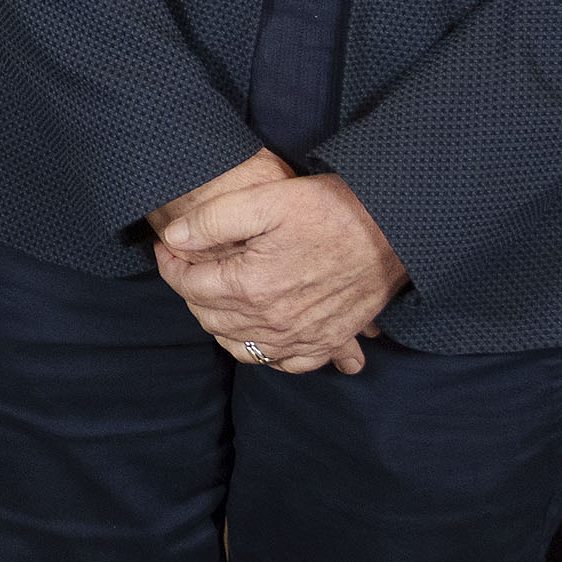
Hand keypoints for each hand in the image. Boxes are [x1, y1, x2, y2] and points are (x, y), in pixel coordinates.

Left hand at [154, 152, 401, 372]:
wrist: (396, 229)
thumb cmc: (334, 209)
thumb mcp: (269, 199)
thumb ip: (214, 220)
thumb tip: (174, 238)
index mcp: (252, 286)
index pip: (190, 286)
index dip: (170, 265)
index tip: (166, 247)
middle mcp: (273, 322)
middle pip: (209, 317)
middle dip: (190, 291)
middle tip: (189, 265)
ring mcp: (301, 338)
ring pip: (238, 345)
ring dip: (218, 322)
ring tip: (216, 293)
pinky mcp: (326, 342)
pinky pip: (282, 362)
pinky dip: (262, 351)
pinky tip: (258, 330)